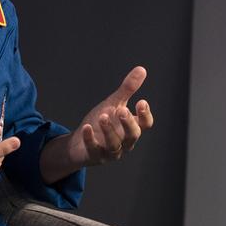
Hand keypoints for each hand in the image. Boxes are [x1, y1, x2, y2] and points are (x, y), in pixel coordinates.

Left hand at [40, 66, 153, 182]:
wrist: (80, 142)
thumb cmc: (102, 122)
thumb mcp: (114, 103)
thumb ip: (128, 89)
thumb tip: (141, 69)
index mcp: (132, 128)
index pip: (145, 124)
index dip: (145, 115)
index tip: (141, 102)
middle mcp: (124, 141)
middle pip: (133, 135)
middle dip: (129, 123)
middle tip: (122, 110)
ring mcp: (110, 151)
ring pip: (115, 145)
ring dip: (109, 130)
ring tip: (102, 116)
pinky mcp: (95, 156)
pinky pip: (94, 150)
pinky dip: (90, 139)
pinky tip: (87, 127)